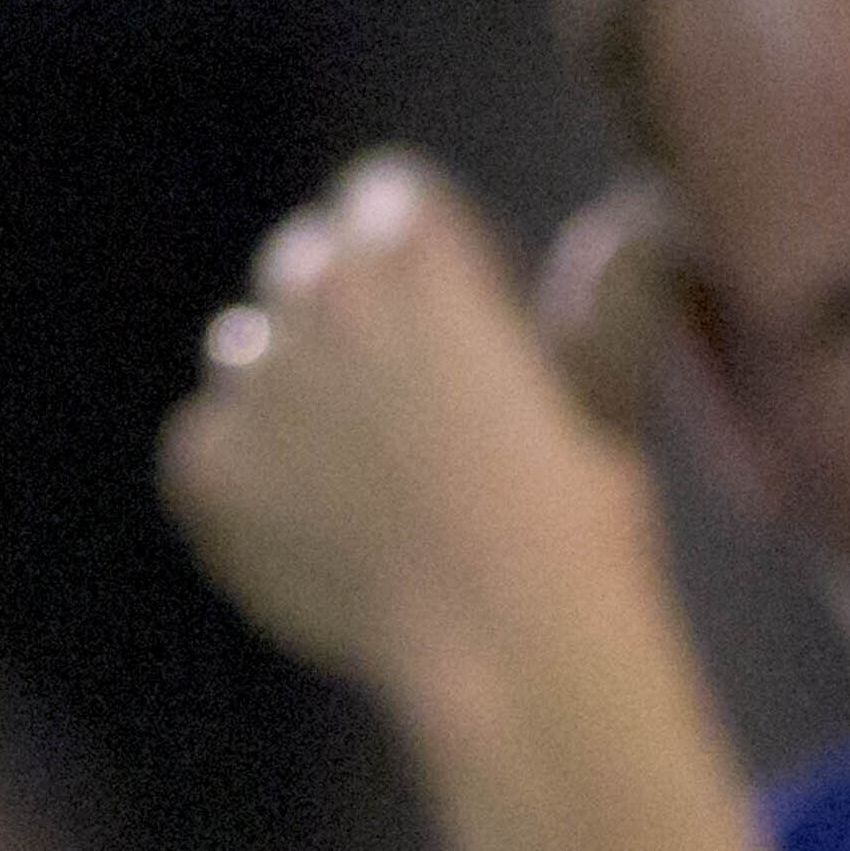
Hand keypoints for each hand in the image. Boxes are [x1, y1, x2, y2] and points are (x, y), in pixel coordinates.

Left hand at [158, 152, 666, 714]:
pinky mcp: (204, 463)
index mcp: (416, 247)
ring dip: (296, 389)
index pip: (387, 198)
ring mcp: (251, 377)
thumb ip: (610, 292)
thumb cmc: (577, 520)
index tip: (467, 320)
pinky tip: (326, 529)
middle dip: (352, 313)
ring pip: (251, 350)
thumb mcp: (610, 391)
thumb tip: (646, 221)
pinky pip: (208, 442)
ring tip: (372, 478)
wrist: (509, 651)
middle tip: (415, 409)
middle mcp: (318, 289)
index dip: (430, 254)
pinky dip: (251, 477)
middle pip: (311, 263)